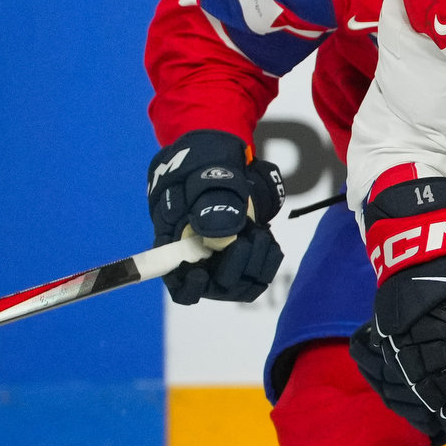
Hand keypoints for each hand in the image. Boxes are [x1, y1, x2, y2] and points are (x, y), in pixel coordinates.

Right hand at [147, 130, 285, 304]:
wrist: (221, 158)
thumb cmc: (201, 167)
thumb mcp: (203, 179)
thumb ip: (209, 206)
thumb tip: (218, 236)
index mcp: (177, 246)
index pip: (179, 285)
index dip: (189, 287)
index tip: (201, 273)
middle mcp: (200, 260)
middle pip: (217, 286)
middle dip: (234, 267)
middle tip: (248, 239)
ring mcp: (224, 260)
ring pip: (242, 284)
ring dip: (255, 264)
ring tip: (260, 235)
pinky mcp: (245, 257)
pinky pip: (259, 274)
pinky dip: (268, 260)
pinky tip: (269, 240)